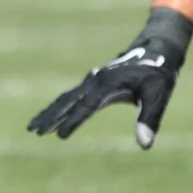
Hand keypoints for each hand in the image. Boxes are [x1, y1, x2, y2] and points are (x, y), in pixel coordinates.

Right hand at [27, 7, 192, 148]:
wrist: (157, 47)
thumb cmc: (159, 74)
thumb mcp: (158, 96)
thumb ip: (149, 119)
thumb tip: (144, 144)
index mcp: (108, 85)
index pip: (87, 107)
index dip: (73, 121)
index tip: (59, 135)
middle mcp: (96, 81)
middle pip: (68, 101)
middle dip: (50, 116)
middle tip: (33, 130)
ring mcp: (94, 80)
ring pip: (66, 97)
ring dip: (50, 112)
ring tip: (33, 127)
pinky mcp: (96, 81)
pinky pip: (73, 94)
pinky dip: (61, 105)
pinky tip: (54, 113)